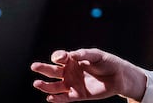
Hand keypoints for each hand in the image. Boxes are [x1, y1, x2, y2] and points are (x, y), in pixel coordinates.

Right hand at [30, 48, 145, 101]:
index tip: (61, 57)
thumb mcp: (97, 55)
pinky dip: (57, 99)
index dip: (58, 56)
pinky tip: (50, 98)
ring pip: (55, 86)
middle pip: (53, 71)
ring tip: (37, 83)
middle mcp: (70, 72)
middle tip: (34, 66)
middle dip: (43, 68)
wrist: (118, 77)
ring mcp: (72, 84)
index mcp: (73, 60)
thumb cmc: (107, 62)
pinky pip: (64, 98)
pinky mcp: (78, 95)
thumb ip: (84, 54)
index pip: (60, 57)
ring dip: (45, 86)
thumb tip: (72, 55)